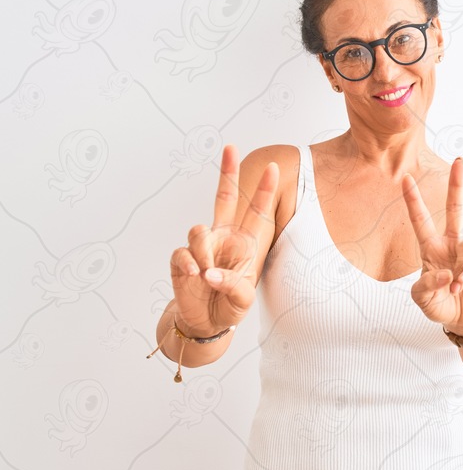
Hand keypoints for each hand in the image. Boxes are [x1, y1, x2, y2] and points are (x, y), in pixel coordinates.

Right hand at [169, 144, 277, 336]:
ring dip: (204, 253)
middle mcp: (223, 237)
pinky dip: (189, 265)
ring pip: (198, 230)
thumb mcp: (243, 300)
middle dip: (227, 172)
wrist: (205, 322)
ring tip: (207, 276)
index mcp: (245, 242)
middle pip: (224, 197)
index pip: (256, 211)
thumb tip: (209, 273)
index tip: (274, 168)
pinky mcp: (181, 259)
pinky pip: (183, 253)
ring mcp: (201, 246)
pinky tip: (195, 277)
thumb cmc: (230, 304)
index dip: (264, 190)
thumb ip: (234, 286)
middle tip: (230, 147)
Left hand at [402, 158, 462, 336]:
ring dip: (458, 268)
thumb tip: (446, 273)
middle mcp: (451, 245)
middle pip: (456, 209)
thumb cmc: (439, 304)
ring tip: (454, 286)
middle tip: (459, 161)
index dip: (413, 200)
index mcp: (432, 248)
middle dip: (458, 184)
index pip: (421, 220)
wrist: (462, 321)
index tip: (405, 178)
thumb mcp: (421, 298)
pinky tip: (462, 284)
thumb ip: (426, 285)